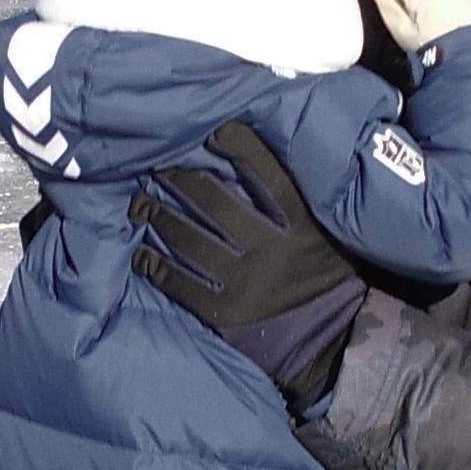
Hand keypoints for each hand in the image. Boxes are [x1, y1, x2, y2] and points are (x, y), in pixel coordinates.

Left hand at [128, 122, 363, 401]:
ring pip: (190, 240)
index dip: (239, 147)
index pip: (267, 175)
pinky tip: (140, 252)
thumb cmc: (326, 271)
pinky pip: (180, 282)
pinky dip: (154, 264)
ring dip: (159, 217)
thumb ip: (300, 197)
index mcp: (301, 225)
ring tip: (140, 203)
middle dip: (179, 181)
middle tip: (156, 168)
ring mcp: (245, 283)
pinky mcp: (225, 312)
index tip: (214, 132)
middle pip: (214, 203)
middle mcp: (271, 250)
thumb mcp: (327, 229)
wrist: (330, 337)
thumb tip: (253, 155)